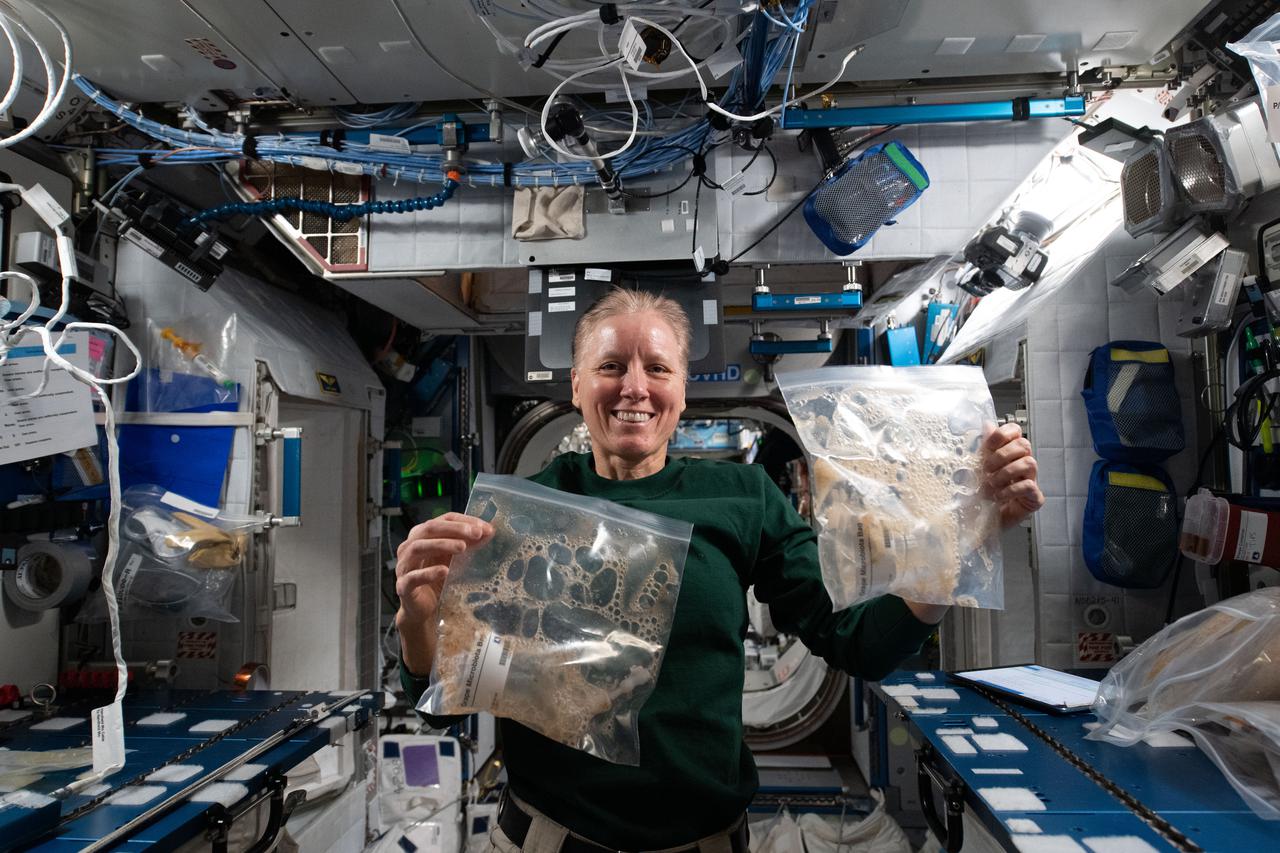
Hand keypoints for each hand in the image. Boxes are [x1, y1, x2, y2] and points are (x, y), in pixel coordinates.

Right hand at [395, 512, 493, 673]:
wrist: (422, 609)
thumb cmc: (437, 579)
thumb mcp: (454, 559)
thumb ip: (468, 544)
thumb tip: (489, 531)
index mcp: (422, 535)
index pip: (443, 519)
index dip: (463, 521)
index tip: (483, 527)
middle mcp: (410, 546)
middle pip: (429, 528)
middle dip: (454, 529)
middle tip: (475, 534)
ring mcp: (404, 565)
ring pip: (418, 548)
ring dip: (441, 544)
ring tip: (462, 547)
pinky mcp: (403, 585)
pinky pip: (413, 577)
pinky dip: (428, 573)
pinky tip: (444, 571)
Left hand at [982, 423, 1045, 528]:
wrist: (981, 522)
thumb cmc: (982, 493)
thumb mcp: (977, 468)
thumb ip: (983, 447)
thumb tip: (987, 424)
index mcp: (1010, 453)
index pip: (1015, 431)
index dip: (1003, 434)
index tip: (988, 444)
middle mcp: (1023, 464)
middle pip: (1024, 445)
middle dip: (1003, 455)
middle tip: (987, 468)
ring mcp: (1031, 480)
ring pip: (1030, 463)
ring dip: (1007, 472)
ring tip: (992, 483)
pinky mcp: (1034, 498)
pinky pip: (1029, 486)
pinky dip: (1011, 489)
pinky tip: (999, 496)